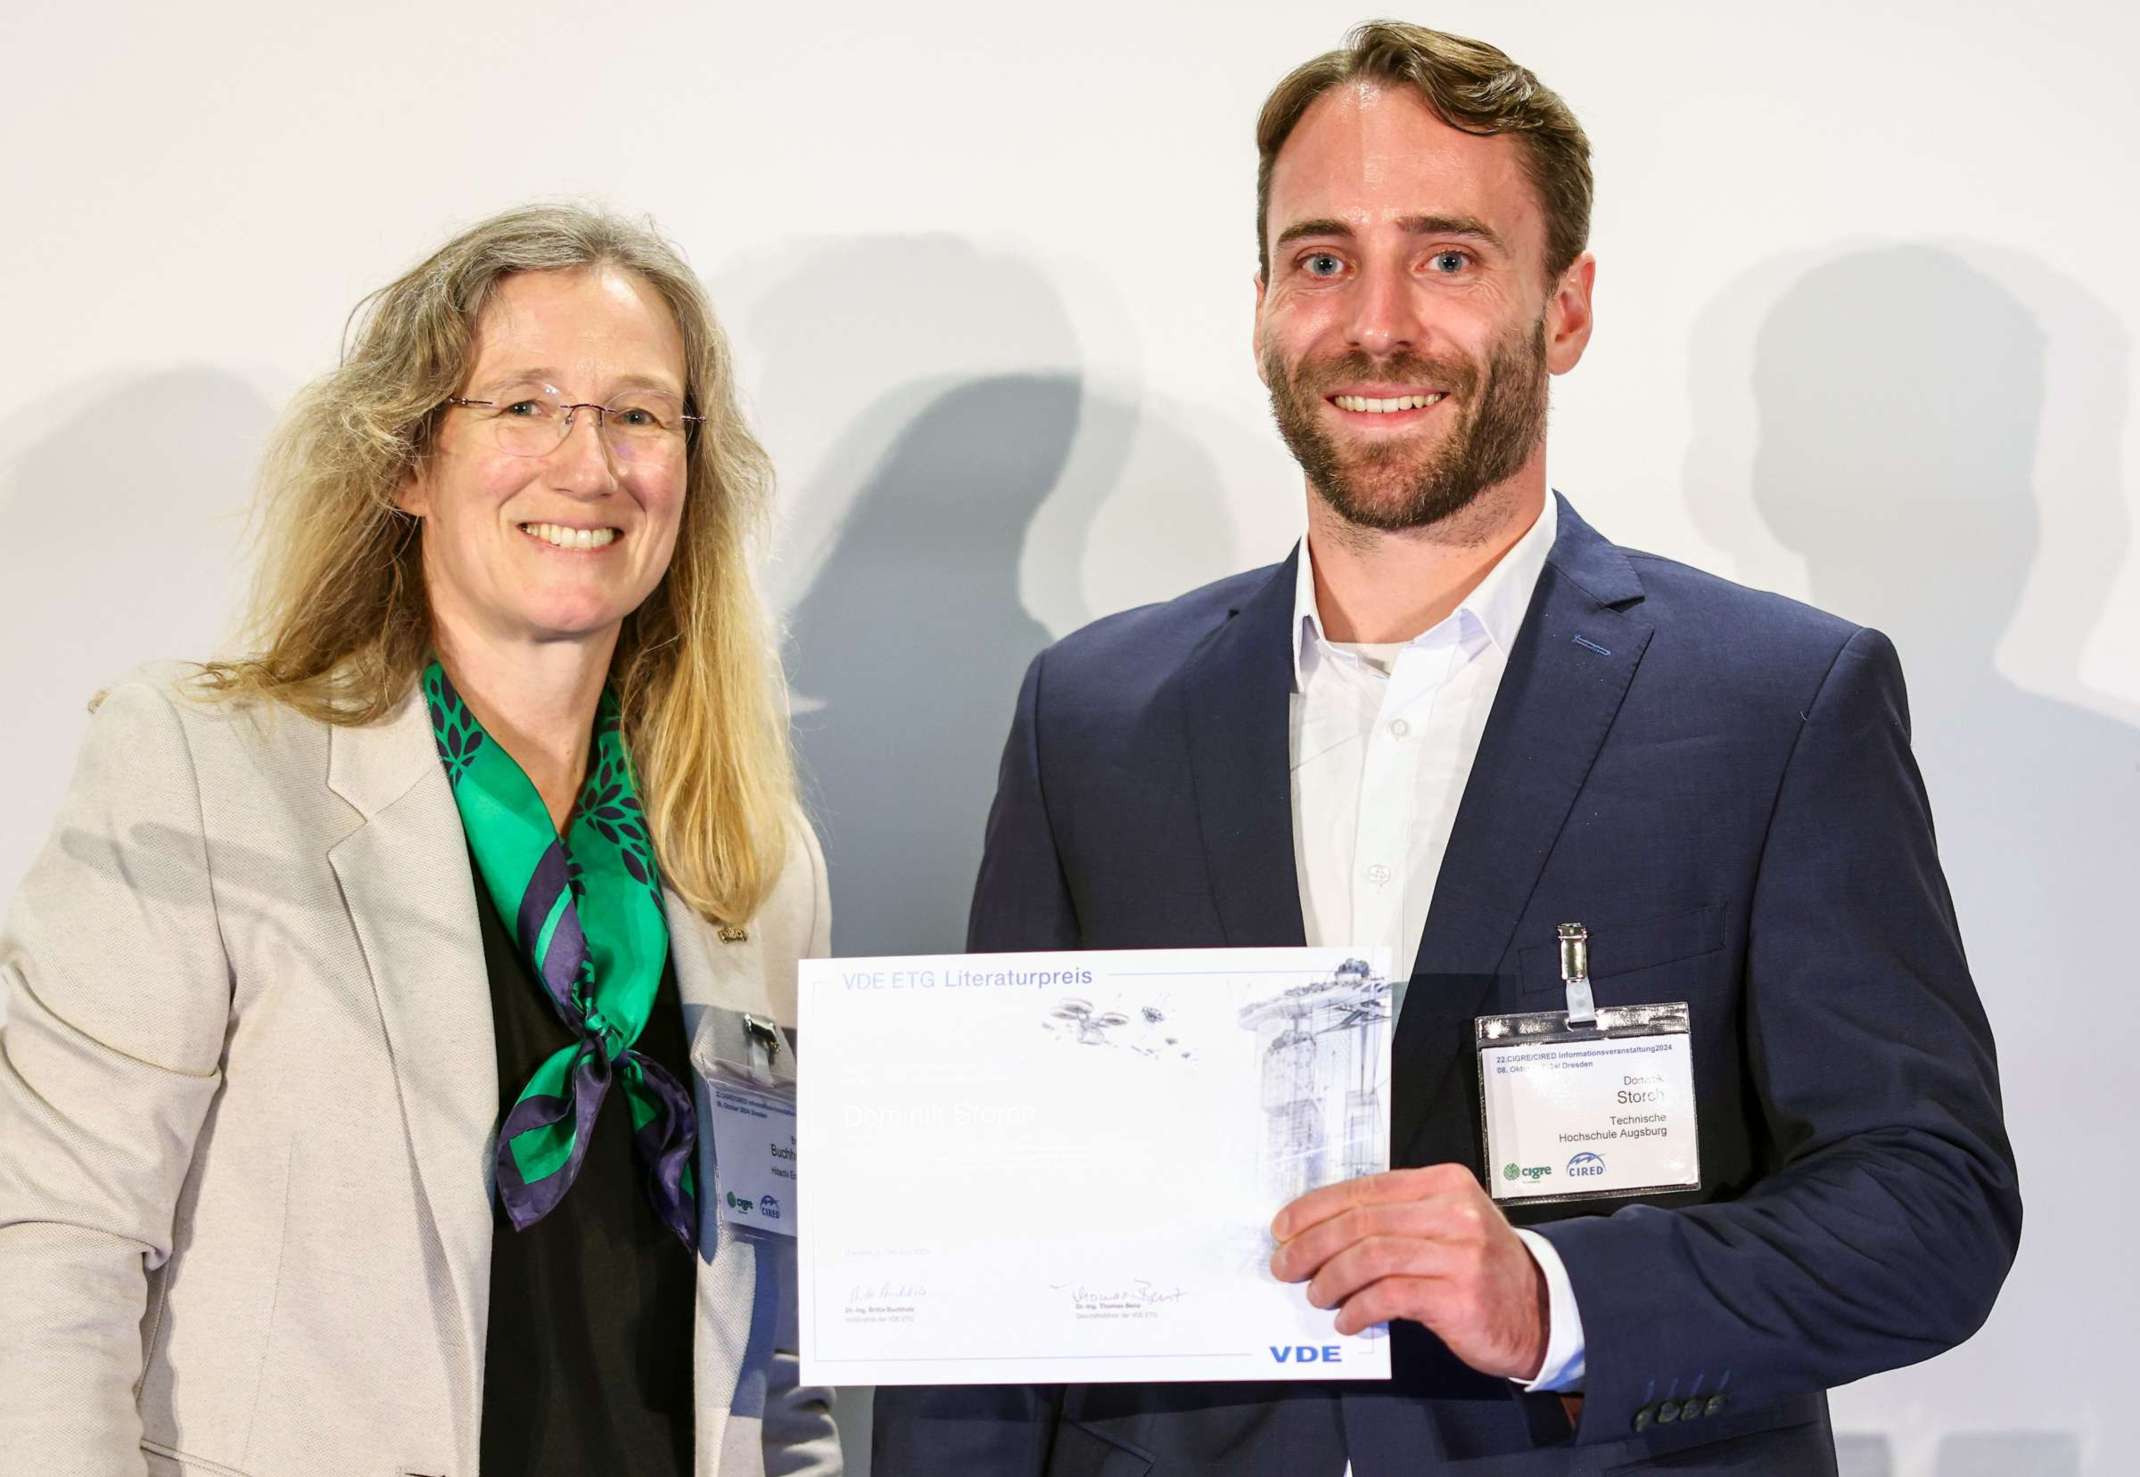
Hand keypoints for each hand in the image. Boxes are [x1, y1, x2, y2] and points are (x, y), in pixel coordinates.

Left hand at [1268, 1163, 1548, 1381]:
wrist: (1541, 1310)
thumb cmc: (1481, 1267)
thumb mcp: (1446, 1225)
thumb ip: (1395, 1219)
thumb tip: (1320, 1232)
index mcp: (1444, 1183)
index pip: (1365, 1188)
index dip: (1315, 1208)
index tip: (1284, 1228)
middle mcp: (1454, 1212)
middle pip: (1362, 1221)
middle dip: (1312, 1244)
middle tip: (1285, 1266)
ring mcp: (1460, 1254)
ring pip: (1371, 1257)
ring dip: (1331, 1278)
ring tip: (1316, 1295)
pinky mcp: (1459, 1296)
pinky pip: (1391, 1297)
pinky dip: (1359, 1309)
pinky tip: (1348, 1320)